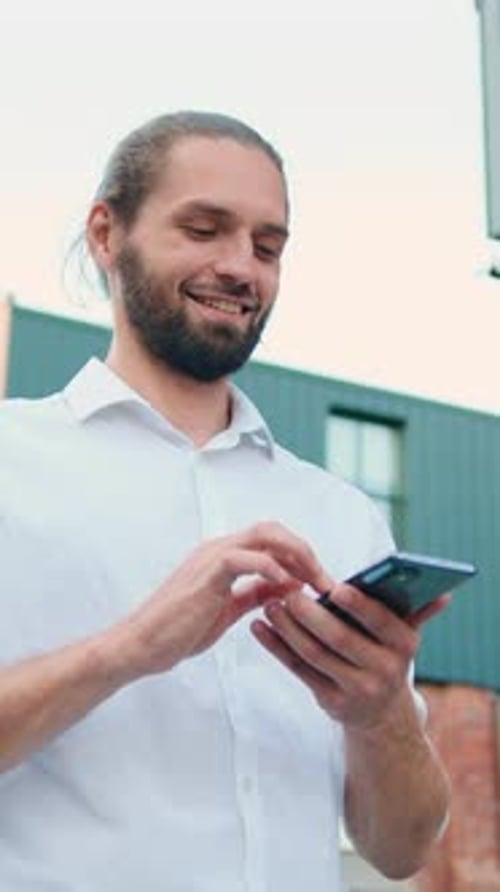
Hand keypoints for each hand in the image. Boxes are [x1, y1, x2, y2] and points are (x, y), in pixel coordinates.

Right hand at [122, 522, 329, 675]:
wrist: (142, 644)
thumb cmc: (179, 630)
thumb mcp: (227, 611)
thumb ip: (255, 595)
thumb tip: (287, 587)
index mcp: (224, 556)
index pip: (271, 540)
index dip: (300, 556)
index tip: (320, 582)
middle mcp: (219, 548)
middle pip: (273, 529)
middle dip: (305, 550)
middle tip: (325, 580)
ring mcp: (212, 557)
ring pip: (264, 535)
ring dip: (297, 555)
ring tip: (314, 582)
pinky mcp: (207, 573)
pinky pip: (247, 558)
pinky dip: (272, 568)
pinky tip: (287, 587)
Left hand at [251, 582, 450, 729]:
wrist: (381, 716)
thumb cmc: (387, 658)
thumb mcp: (403, 637)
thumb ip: (416, 611)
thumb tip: (443, 593)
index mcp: (403, 647)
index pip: (380, 622)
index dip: (358, 605)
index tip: (334, 587)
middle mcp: (383, 671)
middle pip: (339, 638)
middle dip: (310, 613)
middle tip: (286, 590)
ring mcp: (355, 690)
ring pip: (313, 655)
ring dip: (287, 628)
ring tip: (269, 604)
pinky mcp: (330, 702)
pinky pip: (298, 670)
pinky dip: (276, 648)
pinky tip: (260, 628)